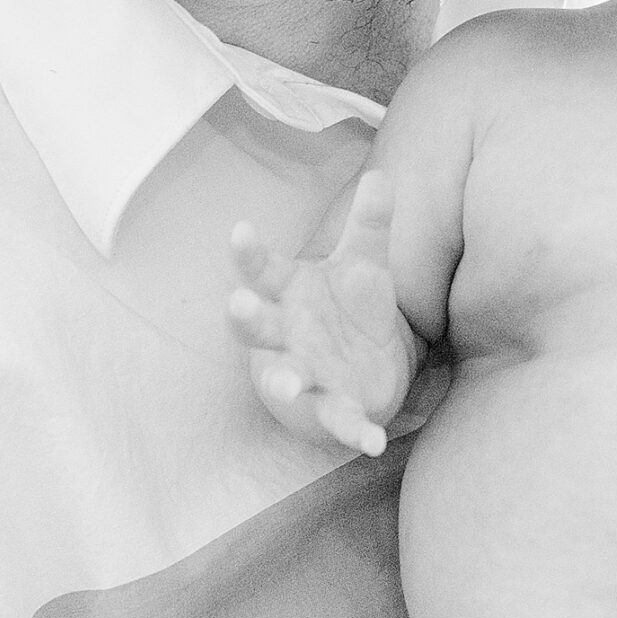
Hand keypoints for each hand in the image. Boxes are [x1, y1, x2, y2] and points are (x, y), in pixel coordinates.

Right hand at [228, 172, 417, 454]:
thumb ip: (369, 224)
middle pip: (259, 326)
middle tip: (237, 303)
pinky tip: (372, 443)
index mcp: (290, 294)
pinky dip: (354, 433)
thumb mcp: (364, 263)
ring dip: (284, 381)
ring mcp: (307, 375)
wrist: (363, 368)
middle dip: (247, 317)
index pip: (263, 271)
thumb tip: (379, 174)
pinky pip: (341, 422)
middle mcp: (287, 336)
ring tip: (285, 385)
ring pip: (286, 378)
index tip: (240, 229)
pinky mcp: (334, 409)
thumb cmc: (350, 308)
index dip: (249, 253)